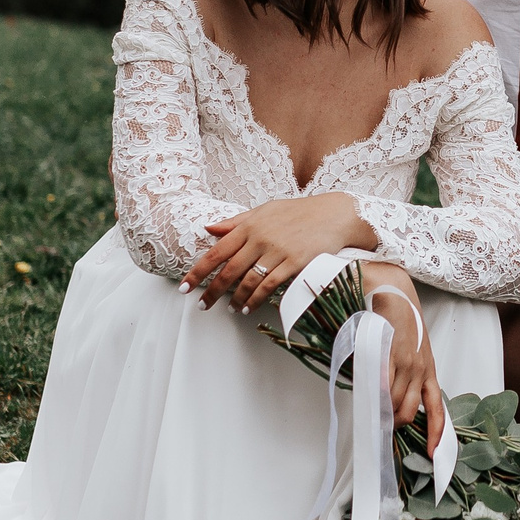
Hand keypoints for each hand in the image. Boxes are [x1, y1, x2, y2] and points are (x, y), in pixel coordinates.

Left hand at [182, 192, 378, 312]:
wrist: (333, 214)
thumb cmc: (298, 211)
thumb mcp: (264, 210)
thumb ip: (236, 221)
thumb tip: (209, 228)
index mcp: (249, 225)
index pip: (216, 251)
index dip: (198, 271)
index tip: (185, 286)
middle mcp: (260, 238)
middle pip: (229, 270)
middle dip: (212, 291)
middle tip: (202, 306)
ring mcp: (277, 250)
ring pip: (248, 280)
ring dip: (236, 298)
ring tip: (230, 309)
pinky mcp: (294, 262)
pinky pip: (269, 285)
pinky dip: (256, 298)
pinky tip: (249, 306)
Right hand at [362, 262, 445, 453]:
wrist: (396, 295)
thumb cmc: (402, 324)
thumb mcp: (413, 353)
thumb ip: (405, 377)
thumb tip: (387, 401)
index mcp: (429, 372)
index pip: (437, 410)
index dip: (435, 434)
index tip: (432, 454)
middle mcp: (422, 371)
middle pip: (409, 413)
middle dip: (395, 424)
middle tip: (381, 427)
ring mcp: (408, 364)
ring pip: (395, 402)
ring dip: (382, 411)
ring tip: (371, 410)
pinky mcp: (393, 355)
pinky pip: (385, 385)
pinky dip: (377, 395)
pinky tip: (371, 397)